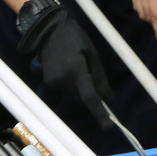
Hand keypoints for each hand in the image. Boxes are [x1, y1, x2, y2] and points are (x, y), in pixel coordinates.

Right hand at [19, 3, 116, 135]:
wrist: (49, 30)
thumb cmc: (75, 38)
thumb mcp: (92, 54)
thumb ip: (100, 78)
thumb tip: (108, 99)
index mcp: (75, 69)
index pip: (89, 97)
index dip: (99, 113)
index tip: (108, 126)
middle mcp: (62, 79)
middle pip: (82, 98)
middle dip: (92, 97)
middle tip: (100, 88)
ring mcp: (53, 82)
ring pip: (75, 95)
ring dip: (82, 89)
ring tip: (79, 67)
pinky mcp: (48, 82)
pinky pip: (66, 90)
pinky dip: (72, 85)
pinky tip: (70, 69)